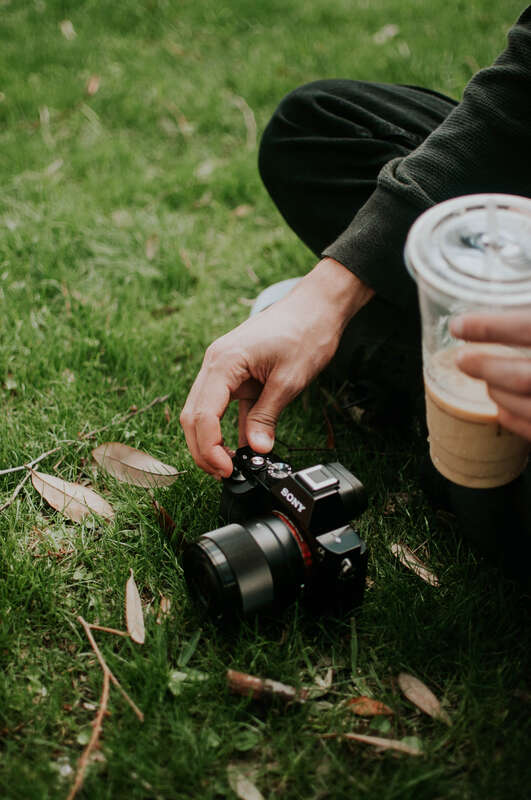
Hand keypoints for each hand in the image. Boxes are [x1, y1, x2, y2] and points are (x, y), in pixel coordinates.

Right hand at [180, 258, 373, 476]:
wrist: (316, 306)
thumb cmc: (305, 332)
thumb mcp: (289, 380)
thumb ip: (267, 416)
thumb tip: (256, 449)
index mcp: (223, 362)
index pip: (202, 415)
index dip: (210, 448)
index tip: (227, 469)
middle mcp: (214, 364)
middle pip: (193, 416)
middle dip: (203, 449)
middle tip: (225, 473)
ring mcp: (221, 368)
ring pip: (202, 413)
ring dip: (210, 441)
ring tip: (229, 466)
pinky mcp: (233, 373)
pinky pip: (220, 406)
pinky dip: (224, 428)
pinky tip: (238, 448)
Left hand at [450, 311, 530, 439]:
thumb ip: (527, 313)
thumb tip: (513, 290)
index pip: (528, 327)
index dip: (490, 327)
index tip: (457, 326)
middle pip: (523, 377)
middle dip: (487, 369)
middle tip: (462, 360)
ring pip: (528, 407)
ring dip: (499, 393)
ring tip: (488, 383)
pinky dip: (514, 418)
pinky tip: (503, 409)